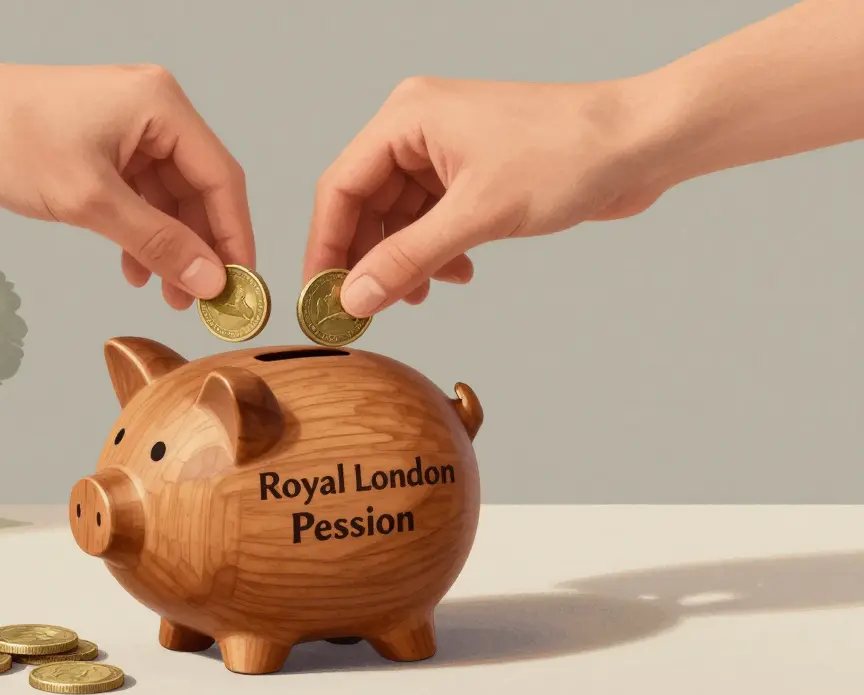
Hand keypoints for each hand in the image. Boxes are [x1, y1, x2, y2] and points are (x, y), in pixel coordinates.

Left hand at [0, 63, 253, 308]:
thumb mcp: (89, 200)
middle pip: (198, 190)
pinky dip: (140, 234)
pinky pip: (137, 197)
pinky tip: (134, 269)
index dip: (235, 236)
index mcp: (161, 106)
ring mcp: (124, 131)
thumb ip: (156, 242)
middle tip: (204, 302)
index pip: (220, 177)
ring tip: (168, 296)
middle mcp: (151, 113)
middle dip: (200, 248)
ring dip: (169, 247)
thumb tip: (209, 279)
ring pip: (167, 199)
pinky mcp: (99, 149)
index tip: (242, 286)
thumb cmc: (7, 138)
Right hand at [305, 75, 668, 316]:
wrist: (642, 143)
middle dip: (367, 260)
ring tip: (420, 297)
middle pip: (365, 204)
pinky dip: (436, 252)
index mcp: (407, 118)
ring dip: (405, 261)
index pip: (340, 188)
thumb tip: (353, 299)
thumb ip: (407, 260)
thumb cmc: (569, 155)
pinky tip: (458, 274)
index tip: (319, 298)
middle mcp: (418, 128)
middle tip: (365, 310)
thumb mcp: (477, 216)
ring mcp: (445, 149)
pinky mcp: (472, 171)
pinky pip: (431, 218)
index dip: (326, 247)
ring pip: (398, 217)